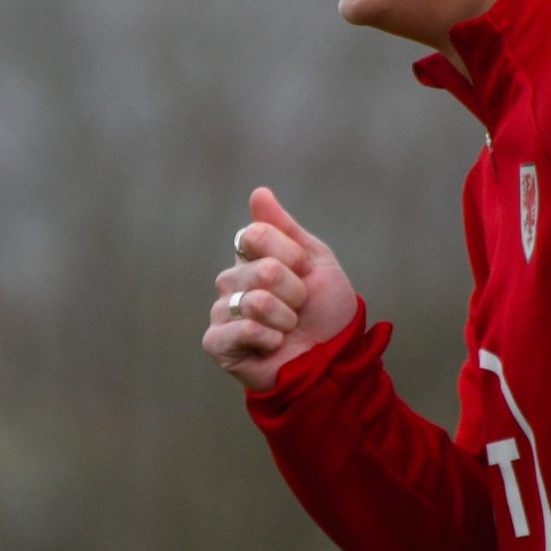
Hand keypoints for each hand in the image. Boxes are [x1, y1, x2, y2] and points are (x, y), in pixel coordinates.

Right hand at [202, 187, 360, 393]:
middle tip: (299, 309)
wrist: (333, 358)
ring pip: (256, 300)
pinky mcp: (216, 342)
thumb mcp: (315, 261)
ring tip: (288, 330)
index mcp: (250, 258)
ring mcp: (220, 311)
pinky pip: (244, 328)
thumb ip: (285, 228)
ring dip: (286, 319)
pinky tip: (274, 347)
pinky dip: (270, 340)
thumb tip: (258, 192)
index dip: (291, 255)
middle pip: (263, 269)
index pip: (256, 234)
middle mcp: (230, 281)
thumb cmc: (326, 312)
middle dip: (295, 292)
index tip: (305, 273)